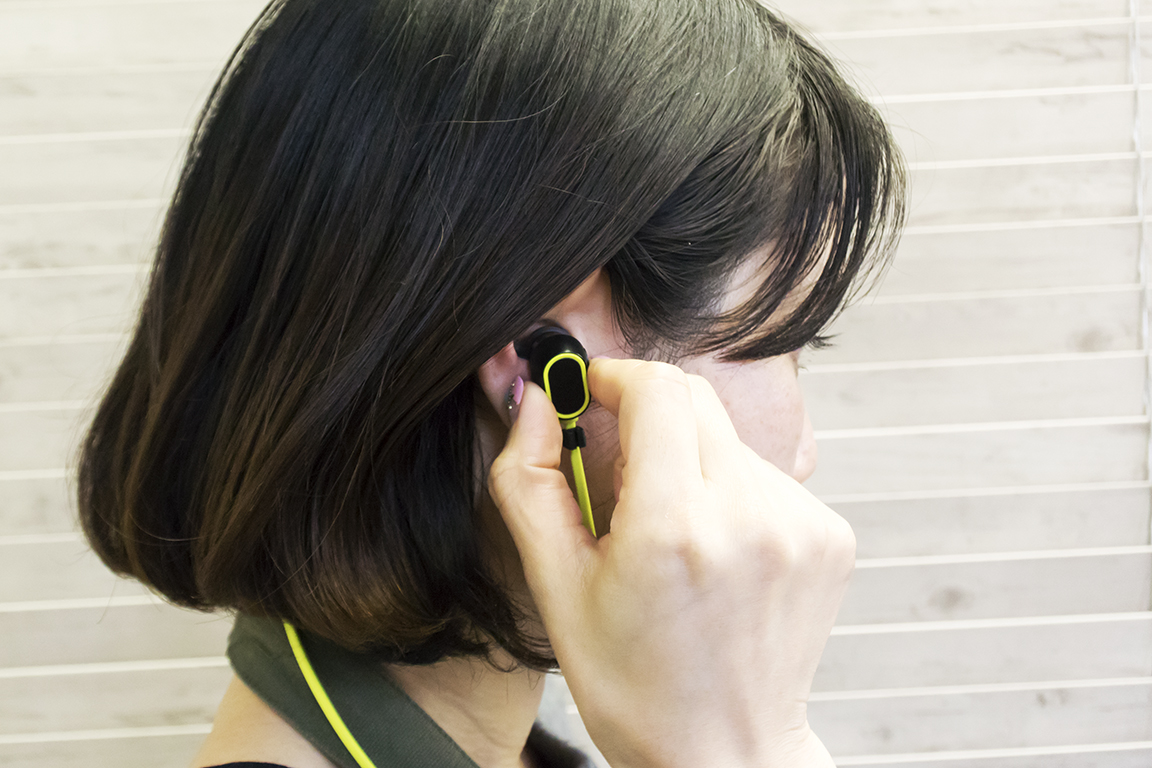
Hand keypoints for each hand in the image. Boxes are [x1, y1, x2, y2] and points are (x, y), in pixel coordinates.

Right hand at [488, 358, 853, 767]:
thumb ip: (531, 481)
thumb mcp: (555, 589)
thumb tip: (537, 402)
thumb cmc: (634, 687)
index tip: (590, 390)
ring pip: (727, 437)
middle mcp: (750, 516)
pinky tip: (712, 550)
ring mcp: (800, 524)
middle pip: (693, 399)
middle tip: (618, 470)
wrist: (725, 755)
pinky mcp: (829, 535)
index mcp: (674, 528)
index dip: (613, 376)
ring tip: (669, 532)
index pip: (656, 389)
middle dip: (646, 412)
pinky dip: (729, 491)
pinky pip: (765, 475)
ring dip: (687, 459)